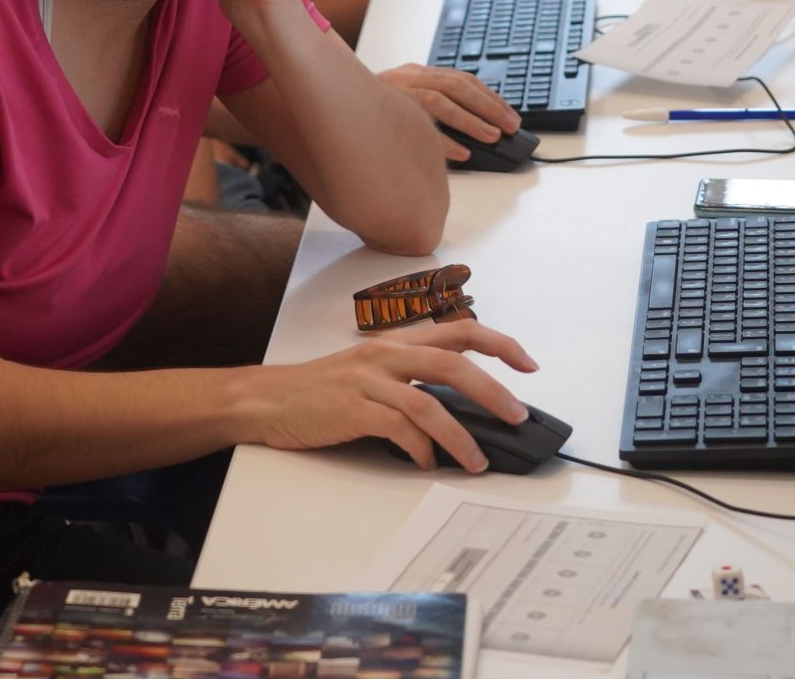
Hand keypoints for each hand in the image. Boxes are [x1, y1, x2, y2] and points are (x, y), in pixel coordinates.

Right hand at [244, 319, 539, 470]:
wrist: (266, 399)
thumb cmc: (319, 390)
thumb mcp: (369, 372)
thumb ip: (409, 380)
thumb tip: (459, 408)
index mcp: (395, 342)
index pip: (459, 331)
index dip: (499, 343)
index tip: (528, 363)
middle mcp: (385, 354)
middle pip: (453, 363)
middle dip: (493, 389)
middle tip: (517, 415)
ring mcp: (368, 381)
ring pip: (429, 402)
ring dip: (460, 436)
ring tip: (477, 460)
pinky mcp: (352, 409)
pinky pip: (398, 429)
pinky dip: (420, 449)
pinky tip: (426, 463)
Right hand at [378, 64, 520, 160]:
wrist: (326, 103)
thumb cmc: (368, 113)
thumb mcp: (401, 104)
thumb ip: (431, 114)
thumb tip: (470, 139)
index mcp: (415, 73)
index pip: (461, 79)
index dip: (488, 96)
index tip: (509, 114)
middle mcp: (407, 76)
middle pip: (458, 86)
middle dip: (489, 107)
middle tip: (511, 126)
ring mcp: (395, 90)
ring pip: (442, 100)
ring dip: (471, 121)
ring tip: (492, 137)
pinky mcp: (383, 107)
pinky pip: (420, 122)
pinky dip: (444, 139)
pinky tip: (463, 153)